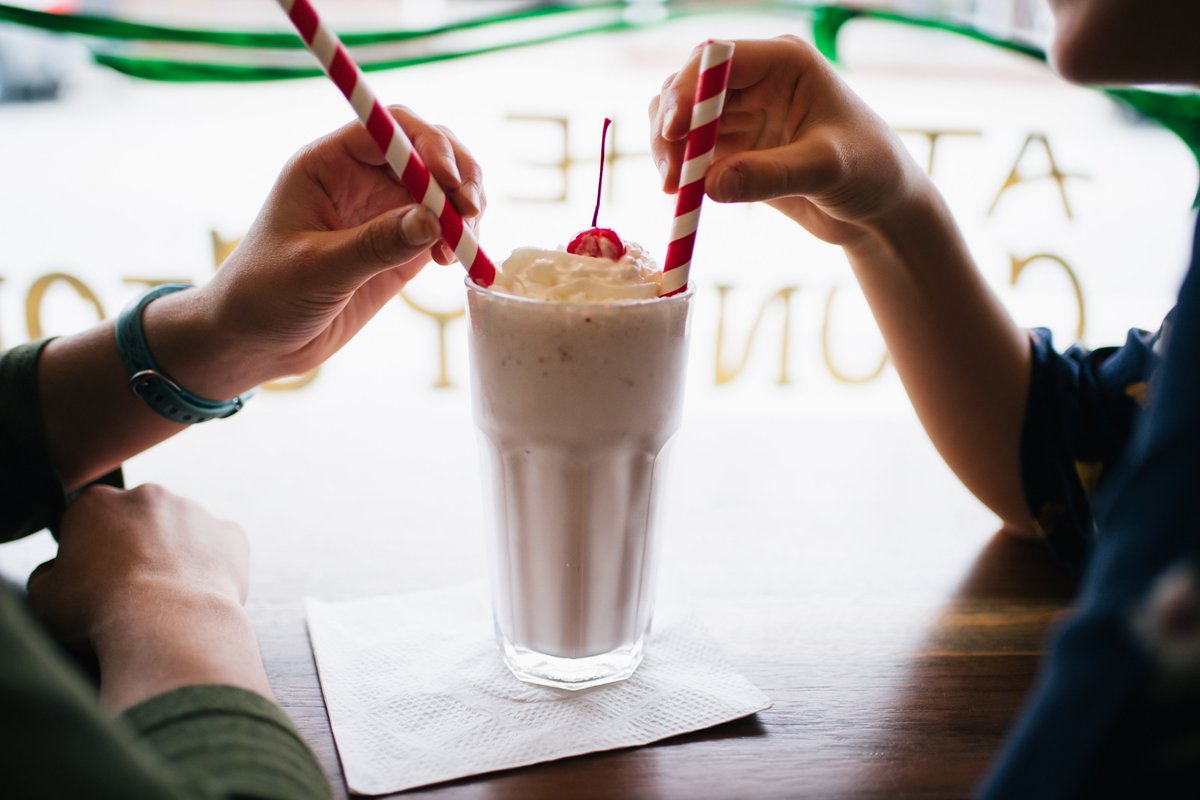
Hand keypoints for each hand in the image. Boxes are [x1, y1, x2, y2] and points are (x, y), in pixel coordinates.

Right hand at [27, 484, 270, 709]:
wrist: (169, 627)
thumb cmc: (101, 613)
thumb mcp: (44, 599)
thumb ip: (47, 575)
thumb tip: (58, 571)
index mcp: (97, 503)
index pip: (88, 520)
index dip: (89, 552)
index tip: (94, 580)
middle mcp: (148, 496)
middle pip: (138, 520)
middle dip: (135, 548)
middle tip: (133, 590)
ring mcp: (194, 511)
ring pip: (181, 531)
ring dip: (175, 554)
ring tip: (168, 598)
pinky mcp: (230, 533)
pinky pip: (220, 547)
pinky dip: (212, 566)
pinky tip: (198, 595)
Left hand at [147, 105, 485, 398]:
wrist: (254, 342)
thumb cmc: (264, 296)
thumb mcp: (317, 270)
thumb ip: (375, 244)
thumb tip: (436, 220)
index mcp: (328, 165)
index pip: (388, 129)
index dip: (427, 146)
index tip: (449, 184)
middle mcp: (359, 178)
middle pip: (427, 149)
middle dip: (458, 173)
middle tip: (472, 212)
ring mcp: (383, 212)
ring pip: (443, 187)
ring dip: (466, 207)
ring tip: (466, 244)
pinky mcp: (400, 247)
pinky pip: (444, 228)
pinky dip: (462, 238)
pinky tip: (458, 261)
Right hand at [649, 36, 926, 247]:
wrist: (879, 207)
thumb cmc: (871, 172)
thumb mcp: (827, 170)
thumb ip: (771, 174)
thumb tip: (711, 185)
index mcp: (784, 62)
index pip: (718, 60)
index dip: (688, 91)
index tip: (674, 132)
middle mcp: (756, 80)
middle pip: (688, 87)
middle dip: (670, 128)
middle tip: (670, 177)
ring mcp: (741, 113)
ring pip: (681, 119)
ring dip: (669, 151)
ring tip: (674, 190)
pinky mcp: (734, 147)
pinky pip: (690, 152)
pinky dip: (680, 171)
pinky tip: (686, 197)